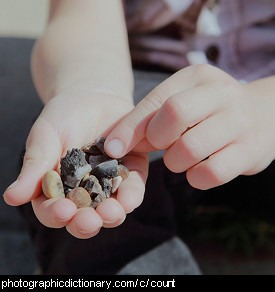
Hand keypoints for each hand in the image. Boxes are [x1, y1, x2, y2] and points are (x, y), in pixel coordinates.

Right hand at [4, 88, 147, 238]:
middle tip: (88, 221)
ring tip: (111, 213)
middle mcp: (85, 192)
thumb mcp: (46, 136)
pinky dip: (132, 195)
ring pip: (111, 209)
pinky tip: (129, 198)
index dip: (55, 214)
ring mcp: (109, 185)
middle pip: (83, 218)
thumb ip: (35, 166)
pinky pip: (134, 189)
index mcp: (59, 188)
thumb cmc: (64, 116)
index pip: (53, 210)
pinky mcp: (132, 173)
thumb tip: (11, 197)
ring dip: (112, 215)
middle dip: (85, 223)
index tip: (61, 210)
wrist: (94, 97)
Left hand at [105, 64, 274, 189]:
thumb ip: (146, 121)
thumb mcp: (178, 104)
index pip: (157, 101)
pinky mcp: (250, 151)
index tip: (112, 149)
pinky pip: (211, 173)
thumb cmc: (206, 112)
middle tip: (162, 145)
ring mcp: (239, 122)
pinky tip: (196, 170)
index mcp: (197, 77)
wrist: (259, 117)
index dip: (130, 127)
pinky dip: (195, 177)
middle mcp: (222, 94)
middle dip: (158, 139)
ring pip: (190, 148)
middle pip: (175, 114)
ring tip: (180, 157)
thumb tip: (112, 147)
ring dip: (175, 162)